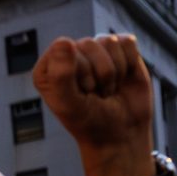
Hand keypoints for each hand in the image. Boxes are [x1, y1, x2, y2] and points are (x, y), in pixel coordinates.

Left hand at [32, 34, 153, 175]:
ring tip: (108, 89)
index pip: (64, 49)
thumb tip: (64, 41)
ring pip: (108, 42)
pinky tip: (122, 79)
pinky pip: (127, 42)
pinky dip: (129, 63)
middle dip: (100, 74)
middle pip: (89, 44)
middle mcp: (69, 56)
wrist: (121, 134)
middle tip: (96, 95)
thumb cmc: (90, 122)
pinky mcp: (119, 51)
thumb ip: (61, 75)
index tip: (82, 94)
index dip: (80, 72)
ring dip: (114, 71)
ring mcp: (95, 52)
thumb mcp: (70, 104)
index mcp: (48, 68)